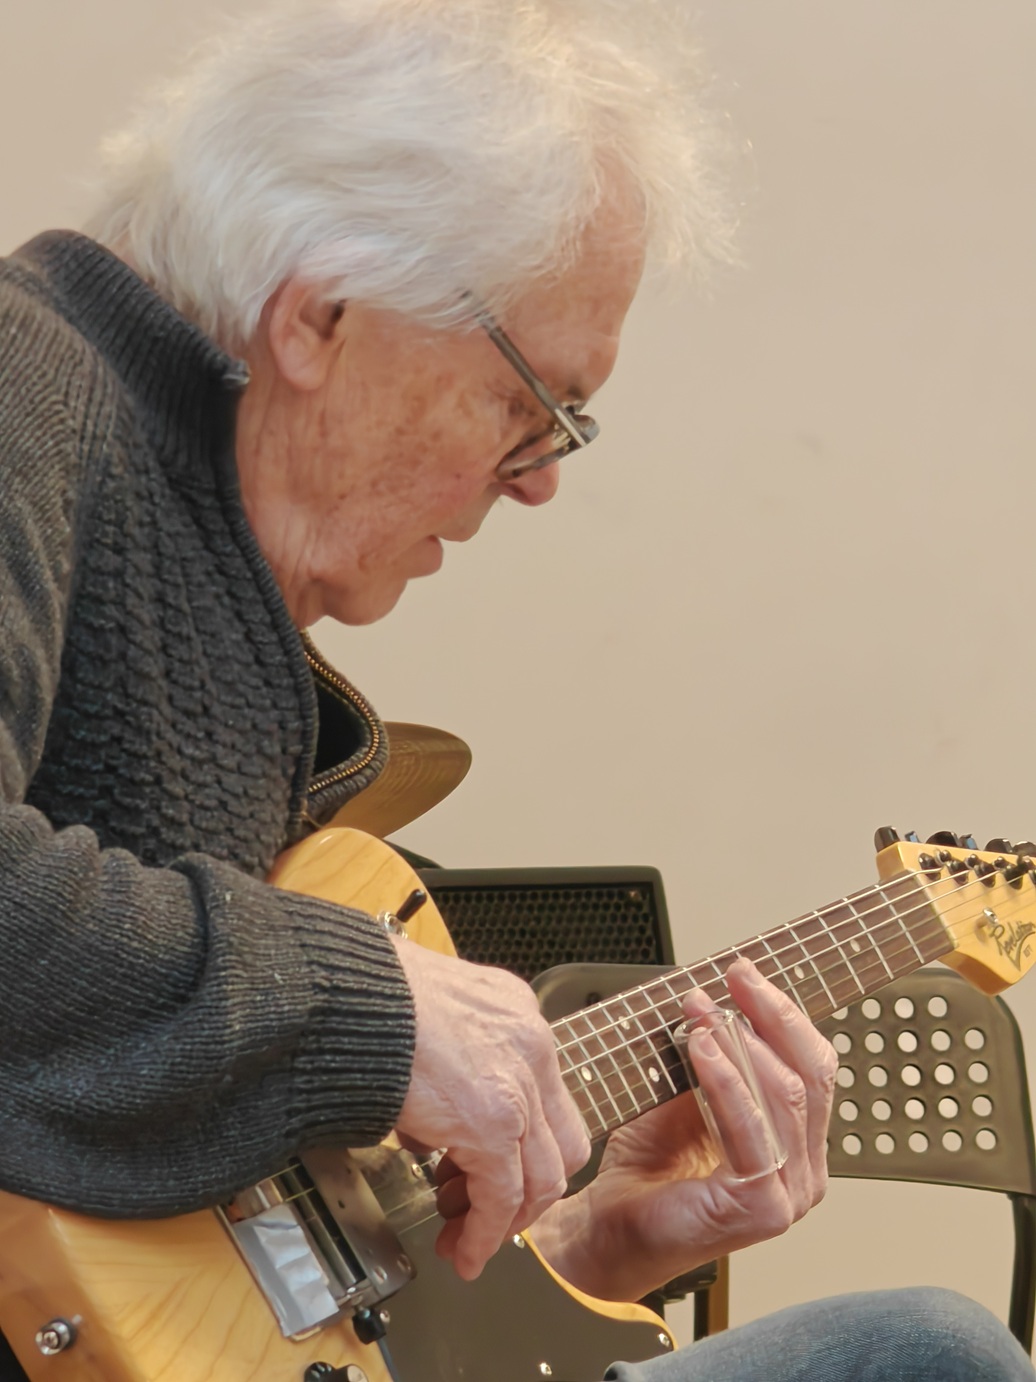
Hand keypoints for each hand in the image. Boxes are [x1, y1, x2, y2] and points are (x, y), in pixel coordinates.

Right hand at [391, 938, 590, 1279]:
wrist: (347, 992)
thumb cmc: (369, 995)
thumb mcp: (427, 1018)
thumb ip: (447, 1067)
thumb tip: (432, 1130)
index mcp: (514, 1013)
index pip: (544, 1098)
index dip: (523, 1147)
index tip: (492, 1173)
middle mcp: (530, 1045)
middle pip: (559, 1142)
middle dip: (525, 1191)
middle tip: (486, 1213)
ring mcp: (519, 1082)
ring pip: (542, 1177)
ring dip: (506, 1221)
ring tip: (464, 1239)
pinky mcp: (492, 1120)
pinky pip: (502, 1195)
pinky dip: (486, 1233)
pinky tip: (464, 1251)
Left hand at [530, 959, 837, 1300]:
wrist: (609, 1227)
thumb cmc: (646, 1169)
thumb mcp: (684, 1095)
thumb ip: (711, 1059)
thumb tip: (715, 1002)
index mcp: (797, 1144)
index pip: (813, 1066)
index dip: (783, 1014)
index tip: (746, 976)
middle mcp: (804, 1170)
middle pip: (810, 1074)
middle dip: (772, 1015)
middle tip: (737, 978)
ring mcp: (789, 1193)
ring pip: (784, 1095)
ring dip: (741, 1041)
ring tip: (704, 1012)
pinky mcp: (762, 1206)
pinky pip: (752, 1129)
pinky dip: (726, 1080)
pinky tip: (700, 1048)